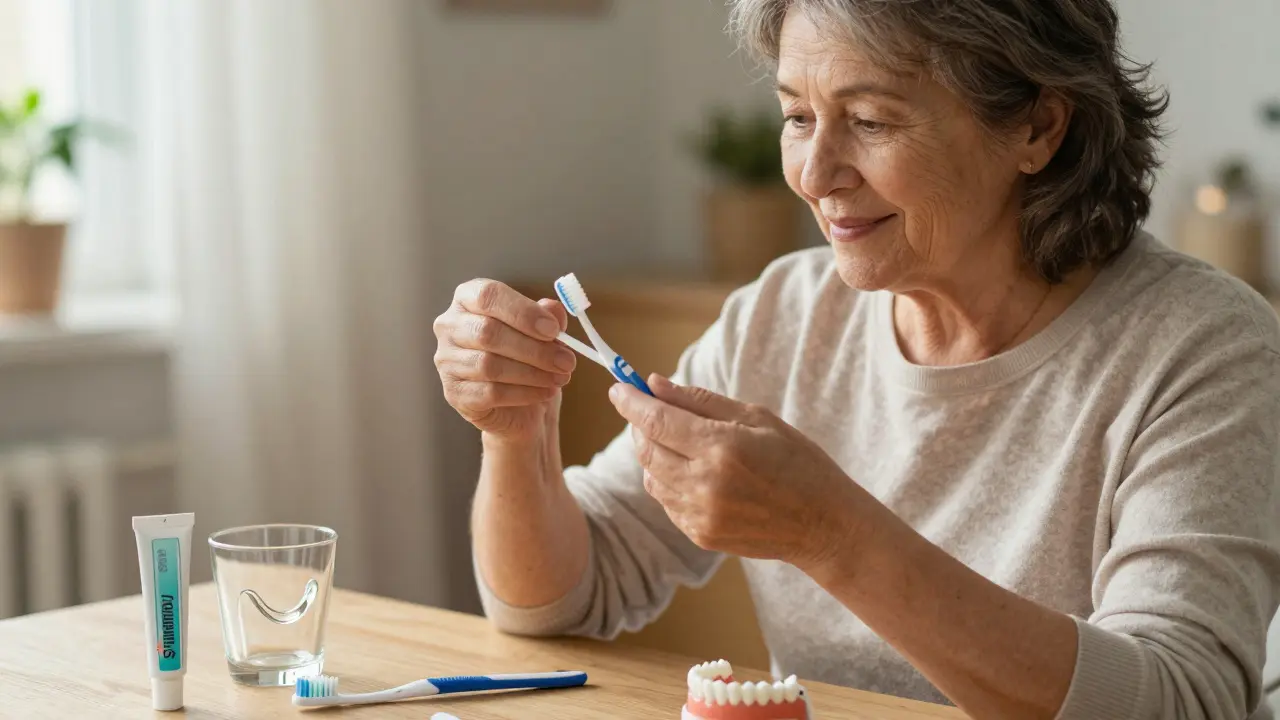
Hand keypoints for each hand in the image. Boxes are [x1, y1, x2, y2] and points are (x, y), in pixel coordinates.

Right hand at [434, 279, 577, 440]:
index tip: (554, 329)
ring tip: (559, 378)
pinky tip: (545, 392)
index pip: (488, 295)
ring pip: (489, 365)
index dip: (522, 312)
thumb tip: (552, 310)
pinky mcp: (454, 392)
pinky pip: (490, 393)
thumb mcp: (543, 332)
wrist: (519, 404)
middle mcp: (450, 325)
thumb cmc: (526, 356)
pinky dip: (524, 393)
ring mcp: (447, 360)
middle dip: (534, 349)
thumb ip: (548, 316)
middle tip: (566, 361)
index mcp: (469, 298)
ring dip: (532, 373)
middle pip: (488, 332)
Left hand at [608, 374, 864, 569]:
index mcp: (723, 447)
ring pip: (651, 477)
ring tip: (678, 441)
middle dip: (640, 425)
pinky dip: (667, 481)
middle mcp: (705, 483)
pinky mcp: (700, 535)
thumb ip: (699, 400)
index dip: (631, 402)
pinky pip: (665, 502)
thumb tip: (653, 384)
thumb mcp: (756, 418)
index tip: (619, 386)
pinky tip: (693, 472)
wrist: (823, 525)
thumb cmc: (797, 462)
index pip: (656, 420)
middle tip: (647, 410)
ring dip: (653, 454)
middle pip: (646, 449)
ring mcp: (700, 514)